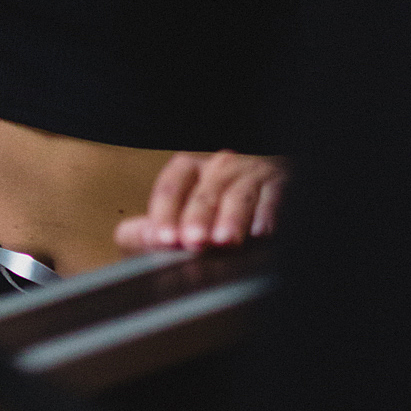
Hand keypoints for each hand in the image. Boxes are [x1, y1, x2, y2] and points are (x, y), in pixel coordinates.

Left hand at [114, 150, 287, 253]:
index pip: (173, 183)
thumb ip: (156, 223)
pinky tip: (262, 232)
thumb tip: (127, 235)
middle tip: (192, 241)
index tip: (159, 238)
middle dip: (197, 217)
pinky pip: (276, 195)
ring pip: (239, 194)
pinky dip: (268, 213)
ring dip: (231, 217)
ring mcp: (254, 176)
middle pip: (206, 191)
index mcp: (195, 171)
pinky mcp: (283, 185)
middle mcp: (222, 169)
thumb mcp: (186, 209)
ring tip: (223, 240)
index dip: (164, 210)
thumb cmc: (224, 205)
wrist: (274, 190)